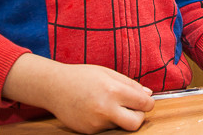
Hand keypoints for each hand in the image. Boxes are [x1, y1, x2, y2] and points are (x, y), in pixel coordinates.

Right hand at [3, 54, 153, 133]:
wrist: (54, 87)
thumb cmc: (82, 77)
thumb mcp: (108, 73)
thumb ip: (130, 84)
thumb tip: (148, 94)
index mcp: (113, 91)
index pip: (144, 103)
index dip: (148, 102)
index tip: (145, 101)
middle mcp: (106, 109)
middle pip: (136, 123)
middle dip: (139, 116)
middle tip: (132, 108)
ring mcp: (96, 123)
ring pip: (120, 125)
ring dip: (120, 117)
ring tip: (107, 104)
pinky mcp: (89, 132)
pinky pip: (106, 129)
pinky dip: (107, 121)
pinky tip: (96, 110)